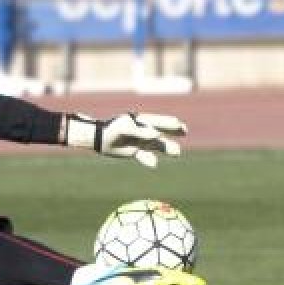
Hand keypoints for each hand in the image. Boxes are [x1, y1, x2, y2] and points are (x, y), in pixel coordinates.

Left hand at [62, 112, 185, 166]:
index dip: (169, 122)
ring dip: (166, 148)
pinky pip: (145, 156)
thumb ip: (141, 132)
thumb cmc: (113, 130)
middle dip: (172, 131)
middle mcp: (142, 131)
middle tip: (184, 131)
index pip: (158, 120)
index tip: (179, 125)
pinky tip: (153, 164)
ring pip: (157, 145)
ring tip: (176, 152)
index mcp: (140, 121)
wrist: (100, 139)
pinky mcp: (134, 151)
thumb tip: (157, 135)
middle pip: (161, 131)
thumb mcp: (127, 129)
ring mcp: (139, 141)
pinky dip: (149, 160)